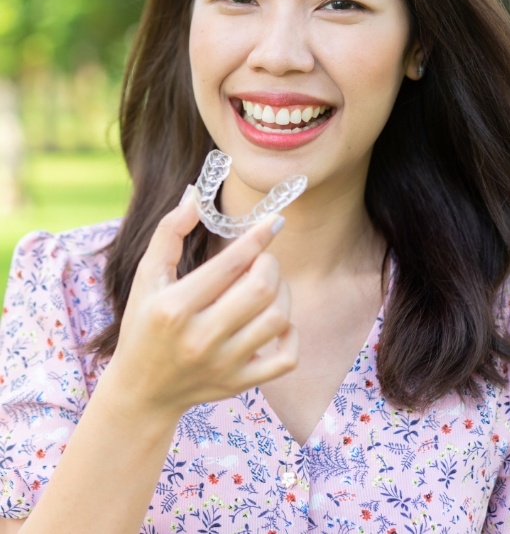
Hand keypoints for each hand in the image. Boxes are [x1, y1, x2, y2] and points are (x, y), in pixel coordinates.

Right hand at [103, 188, 297, 420]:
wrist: (142, 391)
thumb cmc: (143, 325)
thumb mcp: (146, 277)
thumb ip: (168, 232)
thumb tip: (195, 195)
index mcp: (174, 308)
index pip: (230, 264)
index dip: (258, 237)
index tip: (275, 220)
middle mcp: (200, 338)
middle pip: (261, 289)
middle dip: (269, 264)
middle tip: (261, 259)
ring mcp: (223, 364)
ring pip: (277, 318)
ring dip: (282, 292)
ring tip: (267, 286)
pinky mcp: (239, 383)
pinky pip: (286, 357)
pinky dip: (290, 334)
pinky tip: (276, 322)